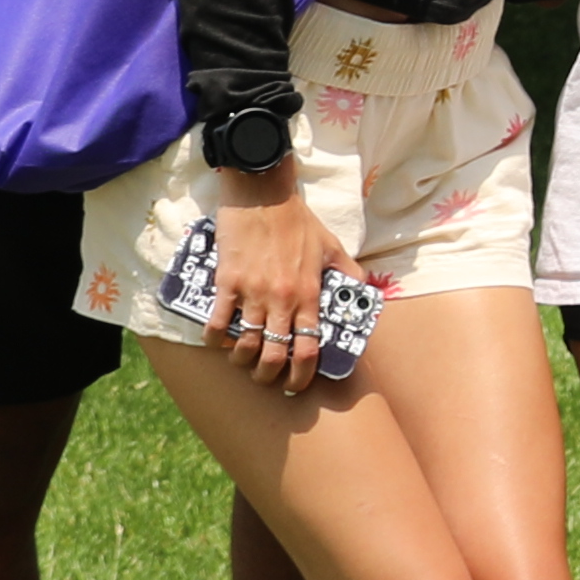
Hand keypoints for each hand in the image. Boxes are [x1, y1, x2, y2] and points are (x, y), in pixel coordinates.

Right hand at [202, 173, 342, 398]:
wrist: (262, 196)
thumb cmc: (297, 221)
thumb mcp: (332, 246)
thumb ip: (349, 272)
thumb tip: (363, 290)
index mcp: (309, 294)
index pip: (309, 348)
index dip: (303, 374)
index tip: (297, 384)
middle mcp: (282, 300)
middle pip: (275, 355)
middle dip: (270, 375)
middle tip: (267, 378)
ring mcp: (253, 293)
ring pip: (246, 344)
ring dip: (243, 360)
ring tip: (243, 361)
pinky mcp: (227, 282)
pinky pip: (218, 322)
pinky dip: (216, 338)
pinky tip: (216, 341)